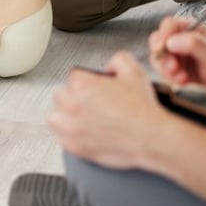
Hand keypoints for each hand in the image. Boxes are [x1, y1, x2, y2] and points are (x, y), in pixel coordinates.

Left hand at [48, 51, 170, 168]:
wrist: (151, 138)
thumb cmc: (142, 110)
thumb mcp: (134, 72)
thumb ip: (118, 59)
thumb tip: (110, 65)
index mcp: (82, 84)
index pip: (73, 76)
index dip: (86, 80)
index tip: (93, 87)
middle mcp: (72, 104)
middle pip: (60, 95)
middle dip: (73, 97)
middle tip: (89, 102)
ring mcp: (71, 127)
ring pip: (55, 117)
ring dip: (64, 116)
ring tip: (79, 117)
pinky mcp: (73, 146)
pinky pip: (59, 138)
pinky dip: (67, 135)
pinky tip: (80, 132)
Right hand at [149, 17, 205, 91]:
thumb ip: (194, 44)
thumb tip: (171, 41)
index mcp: (192, 30)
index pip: (169, 25)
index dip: (163, 35)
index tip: (162, 47)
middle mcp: (181, 41)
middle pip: (157, 41)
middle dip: (163, 56)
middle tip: (174, 66)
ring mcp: (176, 56)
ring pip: (157, 58)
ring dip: (167, 70)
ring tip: (182, 77)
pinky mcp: (173, 70)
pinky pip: (161, 72)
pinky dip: (170, 78)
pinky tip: (184, 82)